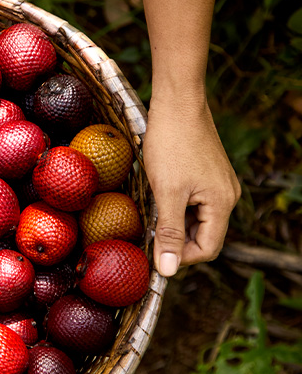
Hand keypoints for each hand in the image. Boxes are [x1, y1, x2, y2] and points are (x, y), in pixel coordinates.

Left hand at [143, 93, 240, 276]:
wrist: (177, 103)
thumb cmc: (171, 144)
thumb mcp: (167, 192)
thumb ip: (169, 233)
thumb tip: (168, 270)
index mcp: (222, 203)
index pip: (207, 249)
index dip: (180, 258)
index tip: (153, 255)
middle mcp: (227, 196)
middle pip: (203, 236)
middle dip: (176, 241)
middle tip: (147, 236)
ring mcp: (218, 184)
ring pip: (196, 219)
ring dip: (174, 224)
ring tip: (150, 215)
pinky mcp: (207, 174)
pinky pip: (193, 202)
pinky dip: (176, 207)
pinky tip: (157, 198)